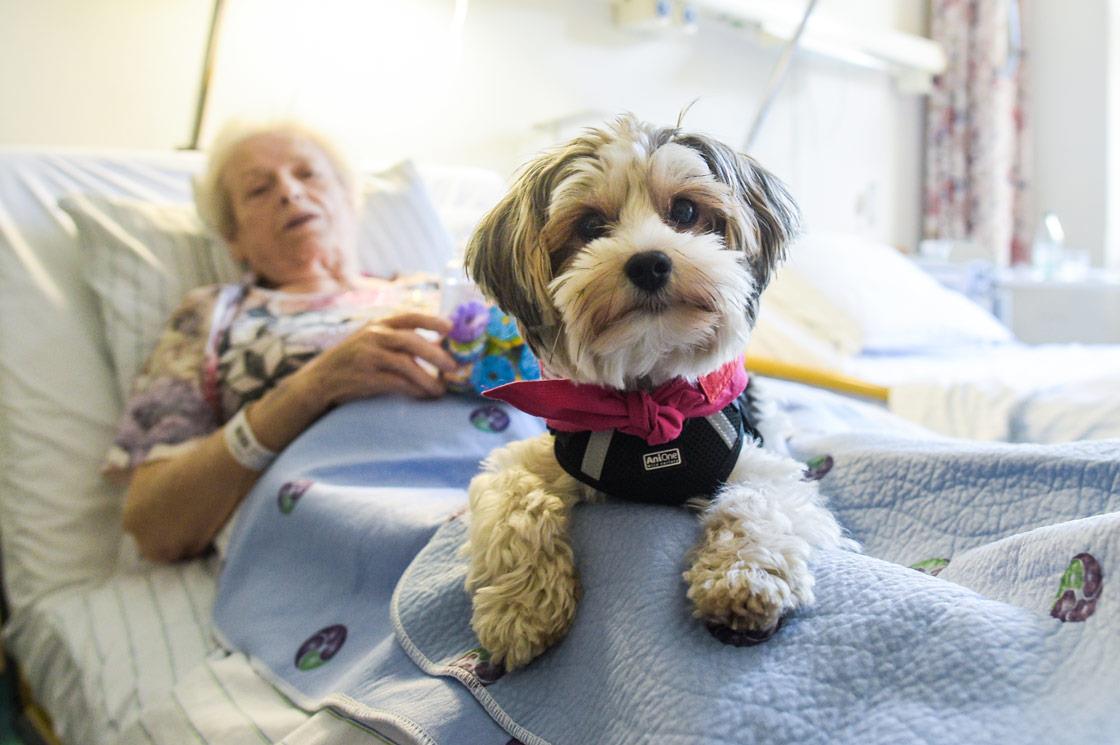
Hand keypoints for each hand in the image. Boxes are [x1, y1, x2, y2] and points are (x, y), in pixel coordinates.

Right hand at [295, 312, 458, 405]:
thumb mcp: (372, 341)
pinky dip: (414, 390)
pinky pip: (396, 383)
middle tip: (453, 367)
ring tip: (440, 389)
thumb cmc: (354, 361)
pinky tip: (423, 395)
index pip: (410, 317)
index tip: (451, 328)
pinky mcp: (365, 377)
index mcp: (378, 324)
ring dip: (427, 378)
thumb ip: (398, 340)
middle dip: (436, 354)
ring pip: (406, 364)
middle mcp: (373, 336)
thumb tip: (438, 346)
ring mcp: (367, 356)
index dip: (432, 321)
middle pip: (411, 341)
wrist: (320, 380)